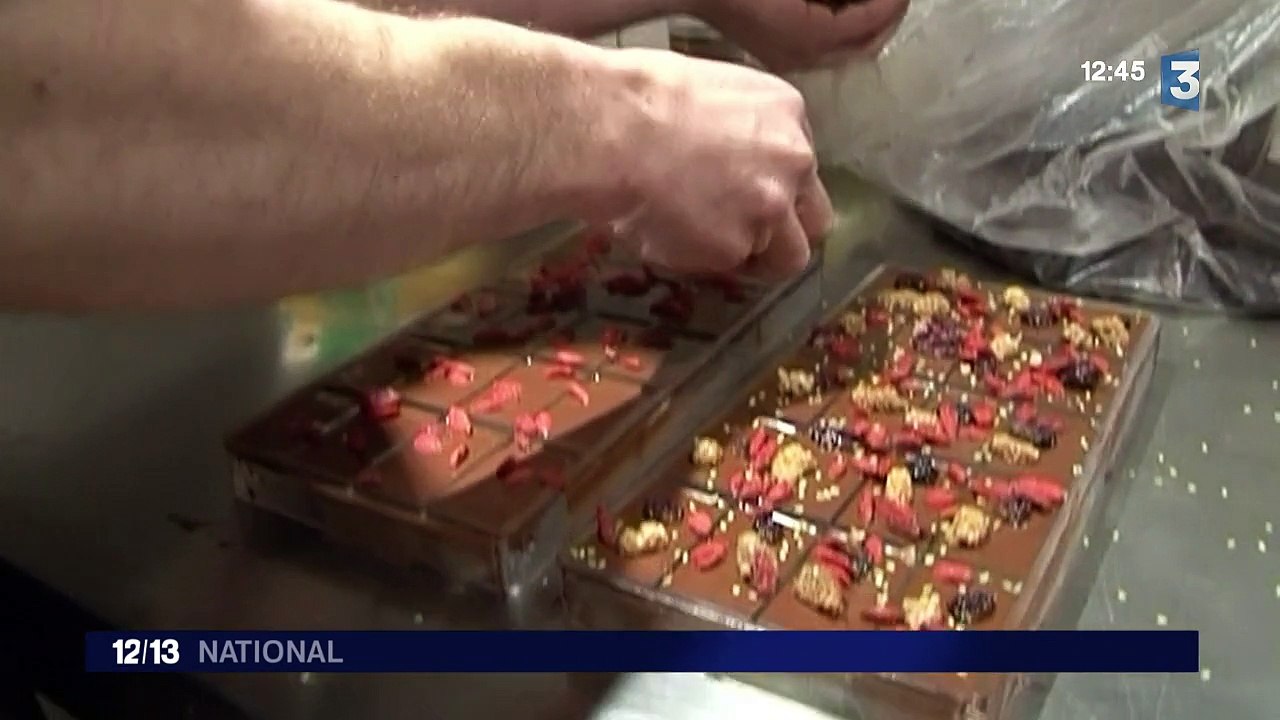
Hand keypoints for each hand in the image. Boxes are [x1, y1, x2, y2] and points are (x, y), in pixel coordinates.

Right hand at [592, 48, 832, 279]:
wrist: (610, 129)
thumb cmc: (638, 97)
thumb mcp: (709, 91)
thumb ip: (737, 130)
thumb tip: (722, 158)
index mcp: (787, 112)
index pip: (802, 168)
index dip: (775, 188)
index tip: (748, 197)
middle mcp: (792, 162)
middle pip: (814, 221)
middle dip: (785, 236)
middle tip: (745, 239)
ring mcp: (769, 209)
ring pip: (777, 257)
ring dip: (742, 254)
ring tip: (692, 238)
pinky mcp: (734, 248)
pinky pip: (724, 267)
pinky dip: (697, 260)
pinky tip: (664, 233)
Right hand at [693, 0, 910, 71]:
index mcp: (810, 35)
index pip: (870, 23)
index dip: (892, 2)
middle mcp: (804, 55)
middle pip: (866, 45)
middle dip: (887, 17)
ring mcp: (791, 59)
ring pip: (848, 50)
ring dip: (867, 25)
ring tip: (876, 0)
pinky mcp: (779, 55)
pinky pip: (827, 49)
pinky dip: (844, 30)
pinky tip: (843, 8)